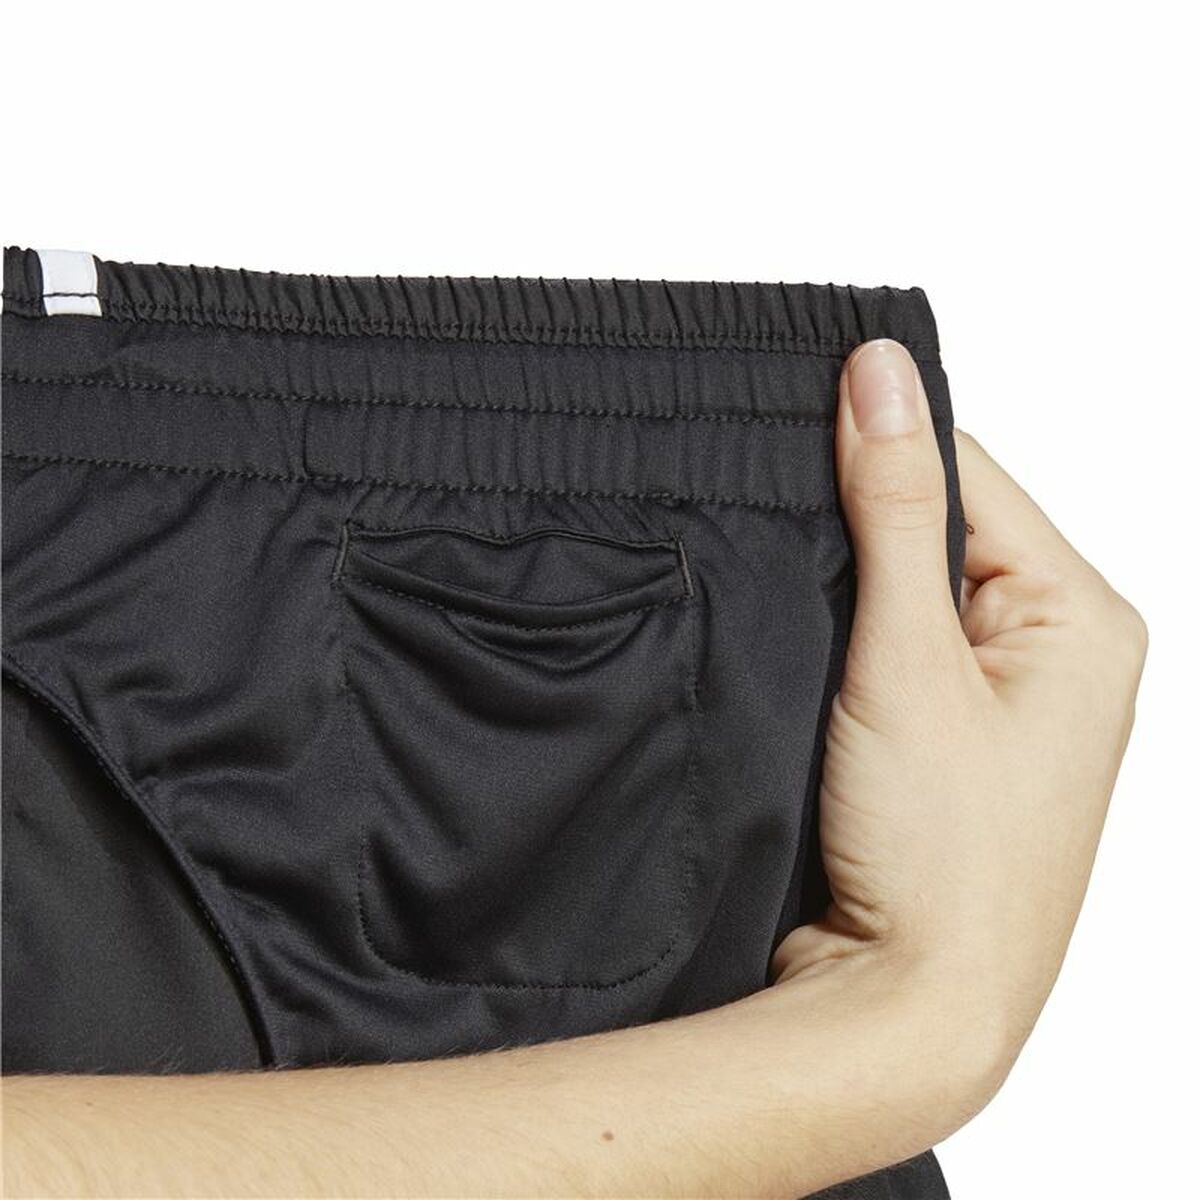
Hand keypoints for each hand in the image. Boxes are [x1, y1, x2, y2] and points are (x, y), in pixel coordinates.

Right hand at [769, 340, 1146, 1061]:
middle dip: (860, 537)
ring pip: (911, 592)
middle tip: (794, 568)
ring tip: (813, 645)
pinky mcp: (958, 739)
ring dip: (850, 599)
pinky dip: (850, 648)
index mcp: (1083, 616)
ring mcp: (1009, 701)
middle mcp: (1059, 651)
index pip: (970, 473)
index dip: (877, 456)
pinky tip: (820, 674)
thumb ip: (894, 509)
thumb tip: (879, 375)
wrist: (912, 1006)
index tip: (790, 447)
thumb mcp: (908, 658)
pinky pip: (899, 652)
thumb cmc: (943, 857)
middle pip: (941, 529)